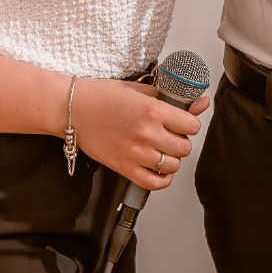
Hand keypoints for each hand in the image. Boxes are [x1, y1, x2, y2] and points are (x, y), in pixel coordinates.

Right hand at [70, 79, 209, 187]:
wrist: (72, 109)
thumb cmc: (100, 96)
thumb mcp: (139, 89)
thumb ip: (170, 98)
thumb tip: (200, 103)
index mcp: (152, 110)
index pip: (191, 125)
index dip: (189, 124)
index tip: (182, 122)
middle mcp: (146, 133)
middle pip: (184, 147)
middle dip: (181, 140)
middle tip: (169, 135)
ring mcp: (135, 153)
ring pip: (173, 165)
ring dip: (171, 158)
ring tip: (161, 149)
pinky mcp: (124, 168)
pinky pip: (154, 183)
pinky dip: (162, 179)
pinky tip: (159, 169)